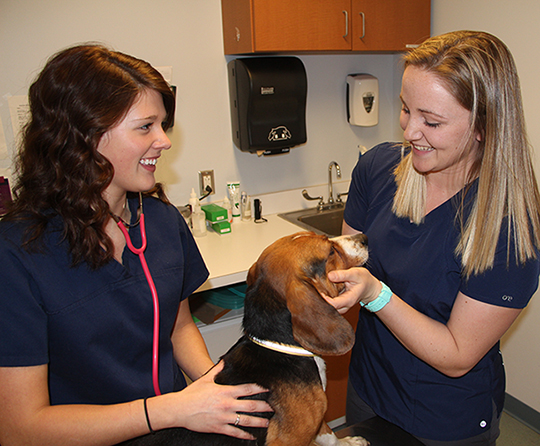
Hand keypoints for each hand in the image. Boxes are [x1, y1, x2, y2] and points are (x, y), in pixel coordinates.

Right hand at [157, 361, 271, 439]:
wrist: (180, 409)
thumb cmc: (191, 395)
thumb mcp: (205, 379)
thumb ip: (217, 371)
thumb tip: (224, 361)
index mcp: (225, 392)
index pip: (247, 389)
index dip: (260, 388)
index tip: (268, 389)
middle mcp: (227, 404)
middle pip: (251, 405)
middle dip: (264, 407)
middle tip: (274, 407)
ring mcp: (224, 417)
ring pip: (246, 420)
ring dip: (258, 422)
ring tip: (267, 422)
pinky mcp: (219, 427)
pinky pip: (235, 433)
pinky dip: (245, 435)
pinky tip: (252, 436)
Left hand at [322, 267, 381, 313]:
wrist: (370, 287)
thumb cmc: (363, 279)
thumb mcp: (355, 273)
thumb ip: (343, 275)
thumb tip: (329, 276)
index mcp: (349, 300)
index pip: (333, 305)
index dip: (324, 299)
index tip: (319, 290)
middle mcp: (344, 306)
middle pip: (329, 309)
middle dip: (320, 300)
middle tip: (315, 289)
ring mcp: (341, 306)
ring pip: (328, 308)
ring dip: (322, 300)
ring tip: (317, 289)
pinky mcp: (338, 303)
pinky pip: (329, 304)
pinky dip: (324, 298)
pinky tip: (321, 290)